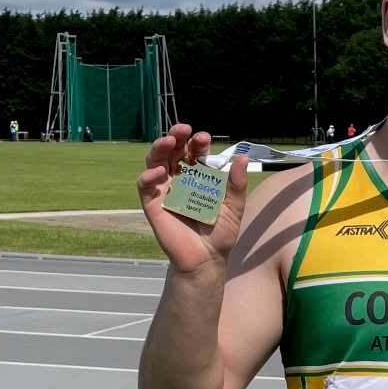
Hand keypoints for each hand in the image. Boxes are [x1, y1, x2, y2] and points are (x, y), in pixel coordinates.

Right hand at [137, 123, 249, 274]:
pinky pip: (145, 185)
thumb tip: (243, 158)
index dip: (197, 143)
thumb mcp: (234, 207)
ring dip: (159, 148)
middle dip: (176, 136)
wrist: (206, 259)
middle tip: (183, 130)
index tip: (204, 138)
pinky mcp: (152, 203)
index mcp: (198, 176)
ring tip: (168, 141)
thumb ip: (237, 184)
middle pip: (173, 151)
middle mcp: (179, 179)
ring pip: (155, 161)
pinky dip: (149, 175)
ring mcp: (164, 190)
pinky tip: (160, 172)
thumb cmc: (220, 233)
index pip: (194, 152)